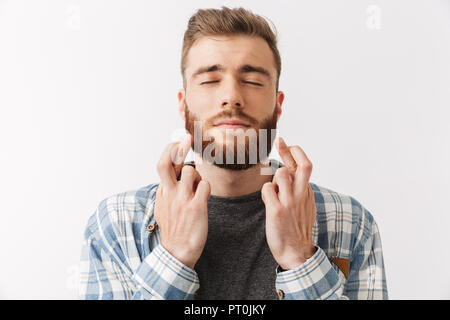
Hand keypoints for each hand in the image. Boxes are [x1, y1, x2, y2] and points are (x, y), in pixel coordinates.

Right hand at [154, 134, 210, 268]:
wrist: (177, 252)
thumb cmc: (174, 228)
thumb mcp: (164, 207)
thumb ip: (168, 189)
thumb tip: (176, 173)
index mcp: (162, 191)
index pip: (162, 164)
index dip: (171, 150)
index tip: (180, 143)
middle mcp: (169, 193)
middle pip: (166, 162)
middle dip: (178, 147)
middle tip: (188, 138)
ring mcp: (182, 200)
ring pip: (193, 171)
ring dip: (200, 176)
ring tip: (199, 188)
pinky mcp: (196, 207)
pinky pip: (205, 185)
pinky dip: (207, 188)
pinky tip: (205, 197)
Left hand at [262, 137, 316, 269]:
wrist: (296, 252)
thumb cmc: (297, 228)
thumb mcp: (304, 206)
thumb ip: (298, 189)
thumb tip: (289, 172)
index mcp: (307, 192)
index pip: (304, 165)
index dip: (294, 152)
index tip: (286, 143)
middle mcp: (301, 194)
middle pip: (302, 164)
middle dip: (289, 150)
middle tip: (280, 142)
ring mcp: (290, 202)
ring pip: (280, 173)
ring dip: (273, 178)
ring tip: (273, 192)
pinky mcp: (277, 210)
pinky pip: (267, 189)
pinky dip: (265, 192)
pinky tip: (268, 202)